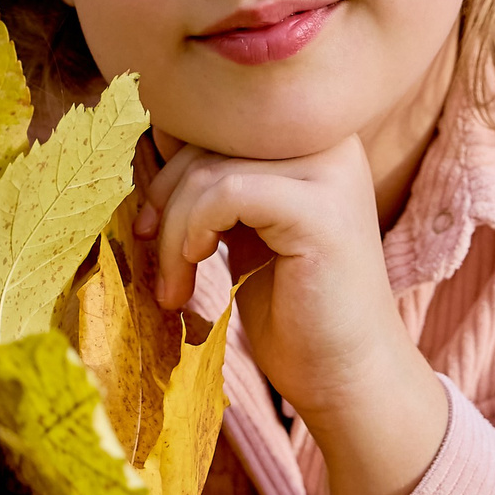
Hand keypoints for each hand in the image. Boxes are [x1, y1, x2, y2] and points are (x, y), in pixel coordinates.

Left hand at [136, 133, 447, 494]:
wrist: (347, 376)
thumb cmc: (293, 309)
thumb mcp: (246, 226)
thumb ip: (218, 180)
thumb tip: (151, 140)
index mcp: (314, 136)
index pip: (219, 118)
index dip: (171, 161)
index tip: (149, 220)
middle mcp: (330, 140)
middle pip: (211, 138)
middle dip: (165, 196)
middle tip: (147, 249)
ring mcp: (329, 171)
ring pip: (210, 170)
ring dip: (172, 232)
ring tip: (171, 285)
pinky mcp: (318, 209)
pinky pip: (225, 195)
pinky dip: (190, 237)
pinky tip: (192, 276)